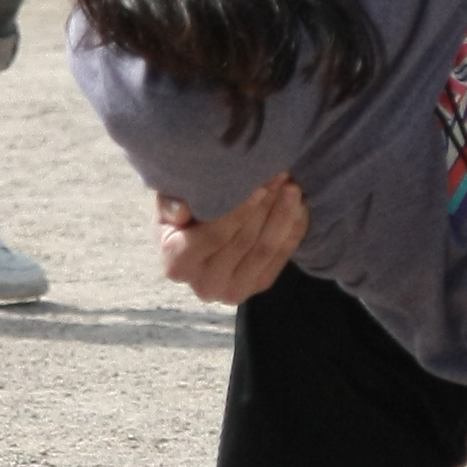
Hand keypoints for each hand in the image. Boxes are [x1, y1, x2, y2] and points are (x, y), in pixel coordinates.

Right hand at [154, 175, 307, 302]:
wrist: (195, 239)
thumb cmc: (182, 215)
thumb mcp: (167, 204)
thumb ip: (170, 204)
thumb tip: (181, 211)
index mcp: (177, 264)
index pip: (214, 236)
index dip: (239, 211)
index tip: (259, 184)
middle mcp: (204, 285)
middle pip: (244, 241)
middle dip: (265, 206)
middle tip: (280, 175)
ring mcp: (234, 291)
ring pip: (265, 250)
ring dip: (283, 215)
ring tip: (292, 187)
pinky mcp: (258, 287)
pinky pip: (281, 257)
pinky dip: (293, 229)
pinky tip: (299, 205)